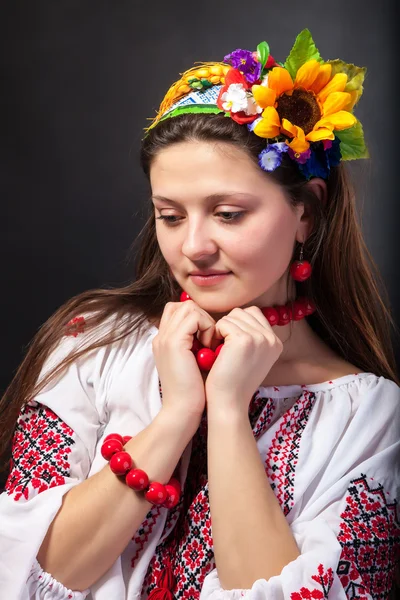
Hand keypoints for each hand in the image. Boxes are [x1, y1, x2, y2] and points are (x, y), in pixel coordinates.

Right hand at [152, 300, 216, 420]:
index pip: (177, 311)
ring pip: (189, 307)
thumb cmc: (194, 391)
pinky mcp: (174, 342)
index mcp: (164, 341)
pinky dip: (207, 327)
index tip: (208, 338)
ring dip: (206, 322)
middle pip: (182, 306)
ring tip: (211, 344)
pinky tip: (210, 347)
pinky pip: (194, 317)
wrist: (183, 410)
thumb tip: (217, 330)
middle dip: (202, 317)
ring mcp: (165, 337)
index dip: (196, 318)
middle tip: (212, 340)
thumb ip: (197, 345)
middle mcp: (161, 336)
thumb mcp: (194, 362)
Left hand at [205, 306, 282, 413]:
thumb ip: (251, 336)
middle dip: (228, 326)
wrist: (229, 403)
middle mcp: (271, 339)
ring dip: (220, 330)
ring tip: (219, 351)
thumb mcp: (250, 357)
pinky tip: (216, 352)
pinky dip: (215, 335)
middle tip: (222, 348)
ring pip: (232, 316)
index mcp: (275, 342)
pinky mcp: (245, 340)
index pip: (253, 313)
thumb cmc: (233, 382)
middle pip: (242, 312)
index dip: (236, 325)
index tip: (229, 345)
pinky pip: (223, 323)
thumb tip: (239, 315)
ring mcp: (260, 338)